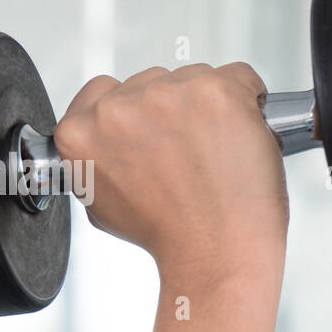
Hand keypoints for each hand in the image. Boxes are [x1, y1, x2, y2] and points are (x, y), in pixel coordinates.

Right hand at [53, 63, 286, 287]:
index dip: (136, 112)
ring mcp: (167, 95)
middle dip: (174, 112)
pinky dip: (249, 101)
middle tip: (192, 154)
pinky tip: (241, 136)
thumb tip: (110, 137)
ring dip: (209, 107)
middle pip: (153, 81)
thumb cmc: (172, 237)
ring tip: (217, 154)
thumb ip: (95, 159)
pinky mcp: (215, 92)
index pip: (104, 91)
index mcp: (81, 131)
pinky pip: (239, 76)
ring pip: (194, 77)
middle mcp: (119, 108)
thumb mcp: (102, 204)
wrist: (216, 255)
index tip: (155, 131)